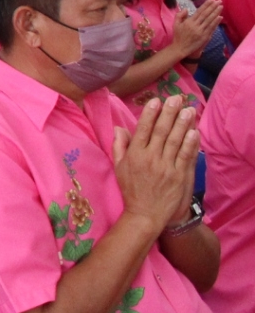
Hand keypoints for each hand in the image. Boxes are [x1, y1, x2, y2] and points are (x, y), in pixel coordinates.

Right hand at [113, 97, 200, 232]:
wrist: (146, 214)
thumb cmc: (131, 190)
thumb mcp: (119, 167)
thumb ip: (119, 146)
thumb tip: (119, 127)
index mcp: (134, 155)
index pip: (143, 130)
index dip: (150, 114)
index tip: (156, 101)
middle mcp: (150, 159)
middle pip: (161, 131)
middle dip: (169, 113)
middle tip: (176, 98)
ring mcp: (166, 167)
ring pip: (175, 141)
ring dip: (182, 124)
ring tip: (188, 110)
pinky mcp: (179, 176)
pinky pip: (185, 156)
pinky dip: (190, 143)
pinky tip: (194, 132)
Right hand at [170, 0, 221, 61]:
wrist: (181, 48)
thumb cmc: (178, 36)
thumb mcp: (175, 24)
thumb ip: (180, 15)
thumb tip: (186, 9)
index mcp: (189, 22)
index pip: (199, 11)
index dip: (206, 5)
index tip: (211, 0)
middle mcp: (196, 26)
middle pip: (206, 15)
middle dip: (213, 7)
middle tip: (219, 1)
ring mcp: (201, 32)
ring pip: (210, 21)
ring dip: (216, 13)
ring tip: (221, 7)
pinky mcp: (205, 37)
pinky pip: (212, 28)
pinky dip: (216, 22)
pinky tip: (220, 17)